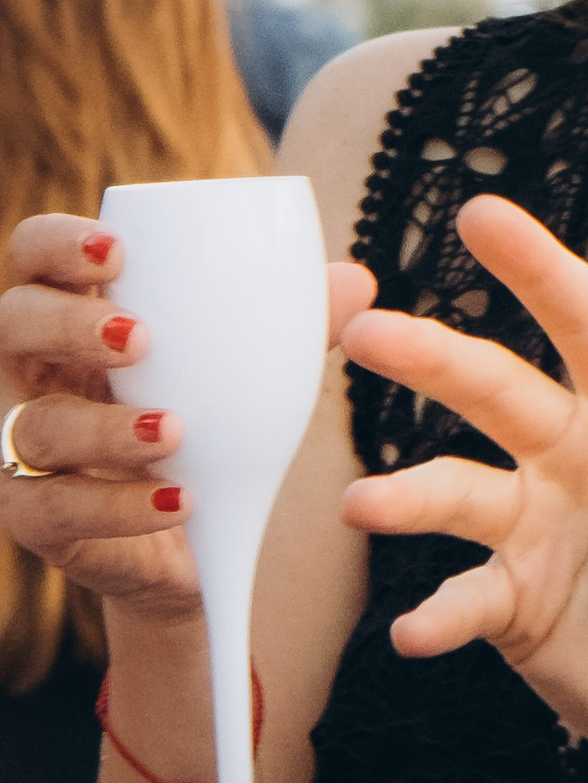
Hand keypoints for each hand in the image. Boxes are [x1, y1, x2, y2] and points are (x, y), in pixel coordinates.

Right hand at [0, 213, 375, 618]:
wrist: (199, 539)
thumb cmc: (212, 424)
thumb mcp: (251, 370)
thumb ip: (295, 324)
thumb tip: (357, 281)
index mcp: (76, 314)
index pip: (35, 255)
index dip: (58, 243)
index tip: (117, 251)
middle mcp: (34, 371)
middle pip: (14, 323)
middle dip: (69, 323)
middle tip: (139, 336)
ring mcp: (22, 446)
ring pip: (33, 426)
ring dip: (104, 426)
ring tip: (173, 428)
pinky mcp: (37, 518)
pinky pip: (55, 509)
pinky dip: (121, 507)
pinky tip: (179, 499)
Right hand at [337, 199, 587, 782]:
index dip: (539, 269)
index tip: (482, 213)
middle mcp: (580, 459)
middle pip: (496, 392)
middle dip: (431, 357)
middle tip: (367, 332)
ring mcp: (539, 531)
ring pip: (455, 492)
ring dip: (406, 496)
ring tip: (364, 505)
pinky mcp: (517, 608)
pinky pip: (465, 599)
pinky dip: (438, 614)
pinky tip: (416, 632)